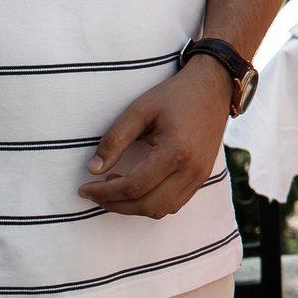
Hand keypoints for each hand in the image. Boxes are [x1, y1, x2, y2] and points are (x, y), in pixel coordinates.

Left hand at [80, 55, 233, 217]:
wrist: (213, 88)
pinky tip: (138, 187)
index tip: (84, 188)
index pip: (134, 186)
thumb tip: (93, 170)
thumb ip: (114, 140)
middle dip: (116, 204)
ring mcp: (200, 175)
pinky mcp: (202, 176)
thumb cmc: (174, 96)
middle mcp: (192, 169)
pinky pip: (174, 203)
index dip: (104, 193)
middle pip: (148, 205)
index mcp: (176, 151)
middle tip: (95, 192)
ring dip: (134, 207)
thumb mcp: (139, 110)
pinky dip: (151, 202)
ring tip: (115, 189)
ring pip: (162, 209)